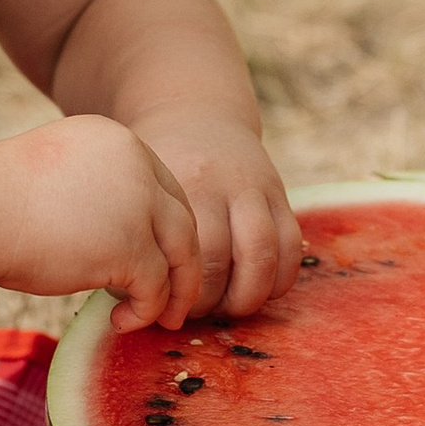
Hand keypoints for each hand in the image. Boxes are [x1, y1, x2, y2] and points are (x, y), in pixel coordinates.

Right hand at [0, 117, 202, 329]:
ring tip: (162, 320)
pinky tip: (120, 323)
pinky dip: (146, 311)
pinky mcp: (130, 245)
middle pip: (181, 218)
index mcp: (116, 140)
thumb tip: (107, 241)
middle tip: (177, 298)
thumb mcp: (54, 177)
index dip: (164, 228)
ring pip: (181, 254)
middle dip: (182, 263)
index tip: (161, 259)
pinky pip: (156, 287)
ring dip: (175, 293)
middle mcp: (136, 164)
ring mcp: (138, 203)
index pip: (162, 187)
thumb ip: (91, 195)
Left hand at [125, 109, 303, 327]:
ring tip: (229, 308)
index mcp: (179, 184)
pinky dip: (279, 280)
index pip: (186, 256)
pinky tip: (257, 289)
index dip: (180, 296)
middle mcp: (219, 184)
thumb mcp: (139, 187)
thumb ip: (135, 236)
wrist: (194, 112)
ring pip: (264, 256)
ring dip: (248, 297)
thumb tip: (133, 306)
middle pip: (223, 262)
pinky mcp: (279, 192)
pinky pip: (291, 246)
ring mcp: (254, 187)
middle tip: (197, 313)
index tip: (167, 309)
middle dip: (212, 303)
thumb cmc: (153, 168)